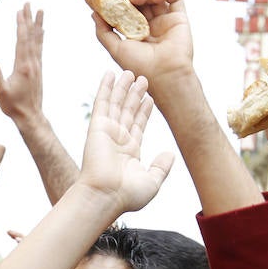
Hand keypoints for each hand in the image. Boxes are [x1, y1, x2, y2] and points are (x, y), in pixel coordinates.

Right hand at [0, 3, 43, 123]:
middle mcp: (33, 63)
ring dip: (37, 25)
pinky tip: (41, 32)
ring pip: (37, 41)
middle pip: (31, 36)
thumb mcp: (1, 90)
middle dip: (29, 19)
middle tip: (29, 3)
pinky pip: (39, 49)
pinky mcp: (38, 70)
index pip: (22, 39)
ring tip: (39, 11)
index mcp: (23, 65)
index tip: (20, 9)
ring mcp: (37, 66)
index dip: (21, 23)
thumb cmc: (14, 106)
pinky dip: (39, 37)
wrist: (31, 117)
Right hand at [74, 71, 172, 215]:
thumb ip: (162, 167)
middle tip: (143, 79)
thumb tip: (170, 154)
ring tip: (130, 72)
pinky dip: (105, 88)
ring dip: (123, 88)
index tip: (149, 98)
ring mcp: (108, 132)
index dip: (144, 111)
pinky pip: (102, 103)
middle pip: (128, 111)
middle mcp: (119, 140)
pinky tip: (109, 74)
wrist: (105, 196)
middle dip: (135, 95)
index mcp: (131, 152)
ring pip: (117, 104)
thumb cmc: (127, 196)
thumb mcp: (152, 182)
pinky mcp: (98, 127)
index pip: (138, 125)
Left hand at [92, 0, 194, 92]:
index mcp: (136, 33)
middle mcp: (151, 26)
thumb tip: (94, 14)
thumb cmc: (141, 67)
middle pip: (140, 1)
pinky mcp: (179, 18)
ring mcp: (165, 21)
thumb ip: (103, 32)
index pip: (127, 10)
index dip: (118, 0)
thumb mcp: (115, 49)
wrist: (164, 75)